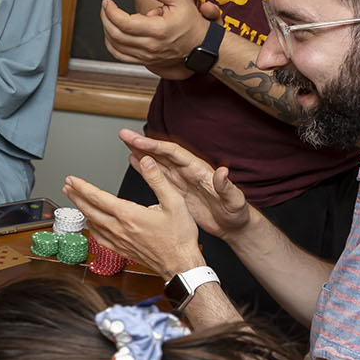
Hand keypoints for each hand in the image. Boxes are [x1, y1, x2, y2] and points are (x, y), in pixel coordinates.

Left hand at [62, 173, 205, 278]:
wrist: (180, 265)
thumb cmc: (179, 237)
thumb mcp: (175, 202)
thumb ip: (158, 180)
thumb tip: (146, 161)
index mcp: (129, 215)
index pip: (98, 197)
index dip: (83, 187)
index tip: (72, 179)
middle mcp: (120, 228)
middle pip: (90, 210)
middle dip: (76, 196)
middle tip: (66, 186)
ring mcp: (119, 241)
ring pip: (93, 224)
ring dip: (82, 211)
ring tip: (75, 201)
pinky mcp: (122, 250)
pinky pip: (100, 238)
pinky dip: (92, 228)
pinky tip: (92, 224)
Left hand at [102, 0, 216, 71]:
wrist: (200, 44)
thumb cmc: (190, 20)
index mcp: (158, 30)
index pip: (124, 23)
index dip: (111, 11)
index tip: (107, 2)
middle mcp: (150, 46)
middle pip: (116, 35)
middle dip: (105, 19)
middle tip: (105, 7)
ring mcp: (147, 56)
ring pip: (115, 47)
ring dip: (107, 31)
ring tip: (108, 17)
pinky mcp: (145, 61)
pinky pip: (121, 56)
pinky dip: (111, 45)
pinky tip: (110, 34)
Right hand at [119, 131, 250, 237]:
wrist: (234, 226)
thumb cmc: (236, 213)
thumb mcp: (234, 200)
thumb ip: (226, 186)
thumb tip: (222, 172)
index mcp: (199, 171)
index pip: (174, 153)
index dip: (155, 146)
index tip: (139, 141)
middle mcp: (188, 171)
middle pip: (162, 153)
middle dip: (142, 143)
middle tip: (123, 134)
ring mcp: (182, 180)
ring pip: (157, 162)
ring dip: (140, 152)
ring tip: (124, 142)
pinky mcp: (177, 190)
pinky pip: (157, 176)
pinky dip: (144, 167)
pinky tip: (134, 161)